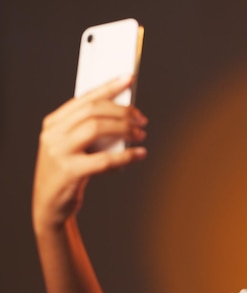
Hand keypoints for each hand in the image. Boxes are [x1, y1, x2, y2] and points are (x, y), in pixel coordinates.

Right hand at [33, 76, 147, 232]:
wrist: (50, 206)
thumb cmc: (69, 172)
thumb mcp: (75, 147)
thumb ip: (92, 131)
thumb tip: (125, 115)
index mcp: (54, 123)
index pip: (84, 98)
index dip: (109, 86)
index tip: (129, 78)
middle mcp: (53, 134)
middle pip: (92, 111)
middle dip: (122, 111)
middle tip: (142, 120)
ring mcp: (58, 152)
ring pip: (96, 128)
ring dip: (124, 129)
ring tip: (141, 135)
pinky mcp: (69, 172)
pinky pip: (104, 159)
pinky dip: (126, 155)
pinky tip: (140, 154)